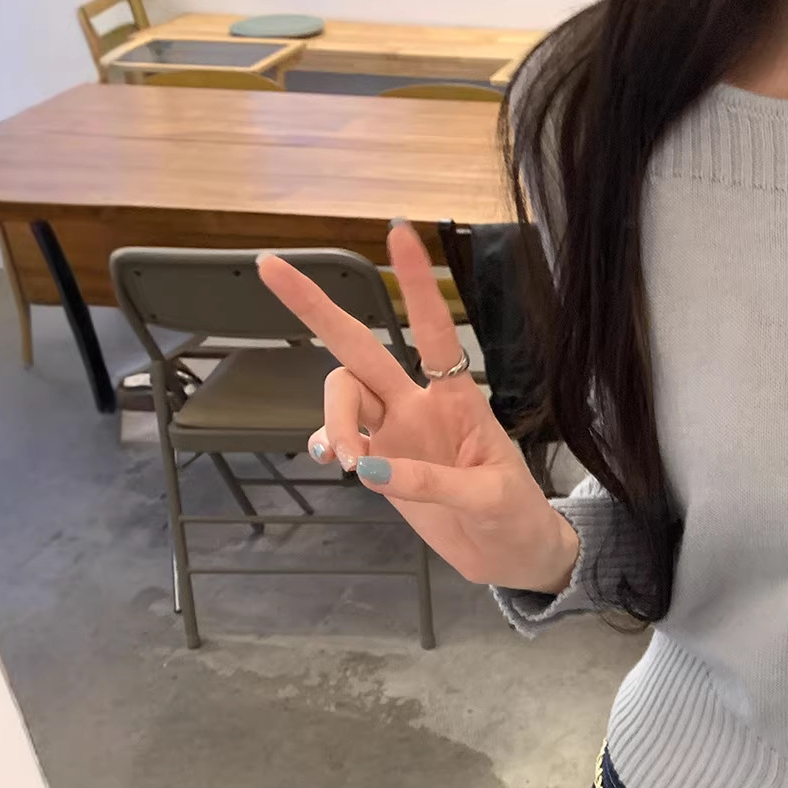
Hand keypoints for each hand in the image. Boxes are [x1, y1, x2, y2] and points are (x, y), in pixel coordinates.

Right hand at [256, 222, 578, 591]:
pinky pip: (337, 439)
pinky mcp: (379, 464)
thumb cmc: (516, 517)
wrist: (511, 555)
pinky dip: (326, 443)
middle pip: (359, 347)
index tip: (398, 232)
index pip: (435, 330)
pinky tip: (334, 461)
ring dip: (333, 420)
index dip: (416, 284)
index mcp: (457, 398)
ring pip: (341, 395)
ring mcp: (394, 432)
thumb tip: (371, 471)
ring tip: (350, 464)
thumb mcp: (491, 498)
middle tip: (270, 267)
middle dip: (317, 308)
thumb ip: (435, 483)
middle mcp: (418, 404)